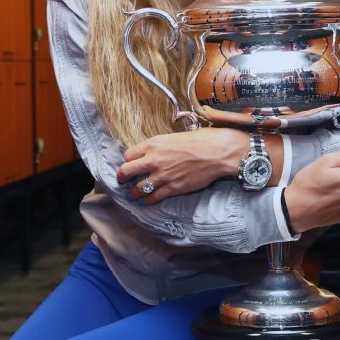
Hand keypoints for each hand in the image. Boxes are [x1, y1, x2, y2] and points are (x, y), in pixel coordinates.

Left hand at [116, 128, 248, 204]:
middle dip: (122, 177)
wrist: (217, 152)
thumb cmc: (201, 140)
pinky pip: (154, 197)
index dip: (128, 160)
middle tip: (121, 180)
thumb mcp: (175, 136)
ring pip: (138, 188)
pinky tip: (144, 202)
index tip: (130, 164)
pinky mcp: (172, 188)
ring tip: (130, 195)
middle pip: (126, 171)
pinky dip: (147, 201)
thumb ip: (161, 146)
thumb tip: (157, 151)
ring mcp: (162, 176)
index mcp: (153, 144)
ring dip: (132, 193)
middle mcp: (153, 160)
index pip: (129, 154)